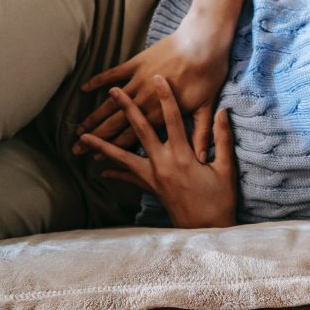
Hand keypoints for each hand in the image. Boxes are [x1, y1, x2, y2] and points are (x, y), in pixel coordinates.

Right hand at [74, 24, 230, 163]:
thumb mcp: (206, 106)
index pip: (132, 137)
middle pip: (115, 123)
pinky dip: (99, 81)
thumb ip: (200, 134)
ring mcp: (139, 80)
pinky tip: (85, 89)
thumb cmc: (209, 73)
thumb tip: (202, 158)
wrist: (204, 41)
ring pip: (111, 103)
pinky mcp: (137, 63)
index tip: (97, 159)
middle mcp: (145, 100)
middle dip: (95, 138)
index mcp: (161, 114)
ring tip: (78, 127)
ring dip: (94, 116)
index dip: (113, 149)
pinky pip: (113, 73)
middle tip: (76, 149)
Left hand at [79, 75, 237, 228]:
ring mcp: (153, 177)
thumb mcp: (226, 168)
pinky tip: (100, 170)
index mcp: (182, 156)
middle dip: (127, 110)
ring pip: (123, 157)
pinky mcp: (150, 189)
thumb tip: (222, 112)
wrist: (206, 231)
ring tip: (84, 136)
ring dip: (103, 144)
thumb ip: (220, 138)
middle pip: (141, 131)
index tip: (158, 78)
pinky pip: (128, 178)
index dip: (165, 97)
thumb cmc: (219, 200)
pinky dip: (114, 173)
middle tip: (114, 93)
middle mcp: (163, 164)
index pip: (172, 119)